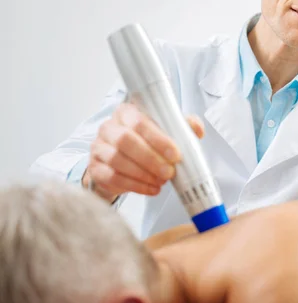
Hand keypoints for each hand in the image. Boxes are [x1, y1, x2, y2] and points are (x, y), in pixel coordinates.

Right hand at [83, 103, 204, 201]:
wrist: (122, 161)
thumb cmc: (147, 142)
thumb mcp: (166, 130)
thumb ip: (182, 126)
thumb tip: (197, 129)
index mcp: (126, 112)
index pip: (139, 121)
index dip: (158, 139)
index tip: (176, 154)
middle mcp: (109, 127)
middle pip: (125, 140)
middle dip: (151, 159)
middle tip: (169, 172)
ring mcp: (99, 148)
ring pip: (118, 160)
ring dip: (144, 174)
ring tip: (162, 182)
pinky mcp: (95, 168)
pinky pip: (113, 178)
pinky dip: (136, 186)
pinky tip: (152, 189)